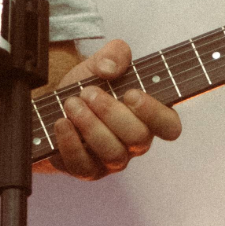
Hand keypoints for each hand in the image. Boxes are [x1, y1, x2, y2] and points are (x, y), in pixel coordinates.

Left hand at [42, 40, 180, 179]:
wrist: (55, 107)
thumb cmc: (87, 88)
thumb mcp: (100, 63)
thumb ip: (114, 54)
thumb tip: (111, 67)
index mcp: (147, 117)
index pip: (170, 126)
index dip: (155, 113)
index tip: (131, 94)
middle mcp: (134, 143)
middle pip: (138, 138)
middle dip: (111, 112)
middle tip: (89, 92)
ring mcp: (112, 160)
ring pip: (113, 153)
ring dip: (90, 125)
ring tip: (72, 104)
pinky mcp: (87, 170)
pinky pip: (84, 166)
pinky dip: (71, 143)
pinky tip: (62, 123)